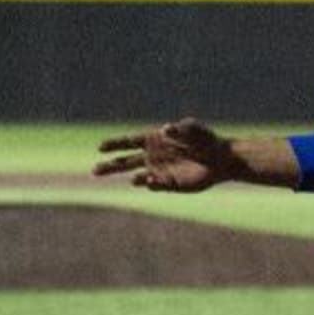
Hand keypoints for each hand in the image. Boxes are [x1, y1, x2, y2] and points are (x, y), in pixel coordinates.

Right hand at [93, 117, 242, 192]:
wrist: (220, 159)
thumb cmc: (206, 139)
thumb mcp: (193, 129)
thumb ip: (180, 129)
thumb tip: (165, 129)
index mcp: (153, 140)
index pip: (128, 142)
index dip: (114, 144)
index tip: (100, 147)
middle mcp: (153, 156)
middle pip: (125, 162)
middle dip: (109, 166)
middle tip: (93, 171)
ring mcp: (160, 171)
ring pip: (138, 177)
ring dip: (135, 178)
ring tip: (136, 179)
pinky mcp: (170, 184)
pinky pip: (156, 185)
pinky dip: (151, 184)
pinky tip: (150, 181)